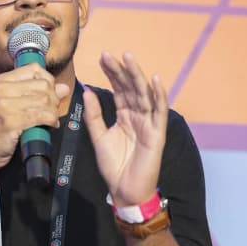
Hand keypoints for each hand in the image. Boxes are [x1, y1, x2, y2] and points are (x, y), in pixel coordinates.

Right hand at [0, 63, 69, 170]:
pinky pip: (42, 116)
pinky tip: (49, 125)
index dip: (48, 81)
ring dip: (53, 112)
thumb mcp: (13, 103)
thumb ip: (36, 93)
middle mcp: (2, 89)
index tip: (49, 94)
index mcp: (2, 81)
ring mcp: (5, 105)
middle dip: (54, 99)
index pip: (34, 69)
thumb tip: (64, 88)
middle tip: (51, 111)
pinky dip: (51, 121)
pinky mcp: (11, 121)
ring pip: (45, 100)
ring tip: (50, 119)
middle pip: (43, 85)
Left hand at [83, 52, 167, 205]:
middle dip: (121, 70)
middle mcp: (138, 116)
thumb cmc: (114, 166)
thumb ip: (94, 116)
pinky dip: (159, 95)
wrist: (124, 191)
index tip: (103, 58)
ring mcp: (149, 124)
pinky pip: (159, 112)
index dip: (112, 74)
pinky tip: (154, 79)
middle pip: (131, 88)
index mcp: (125, 116)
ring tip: (128, 58)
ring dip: (137, 76)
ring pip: (144, 95)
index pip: (119, 90)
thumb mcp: (99, 138)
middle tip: (110, 54)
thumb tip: (87, 92)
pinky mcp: (157, 134)